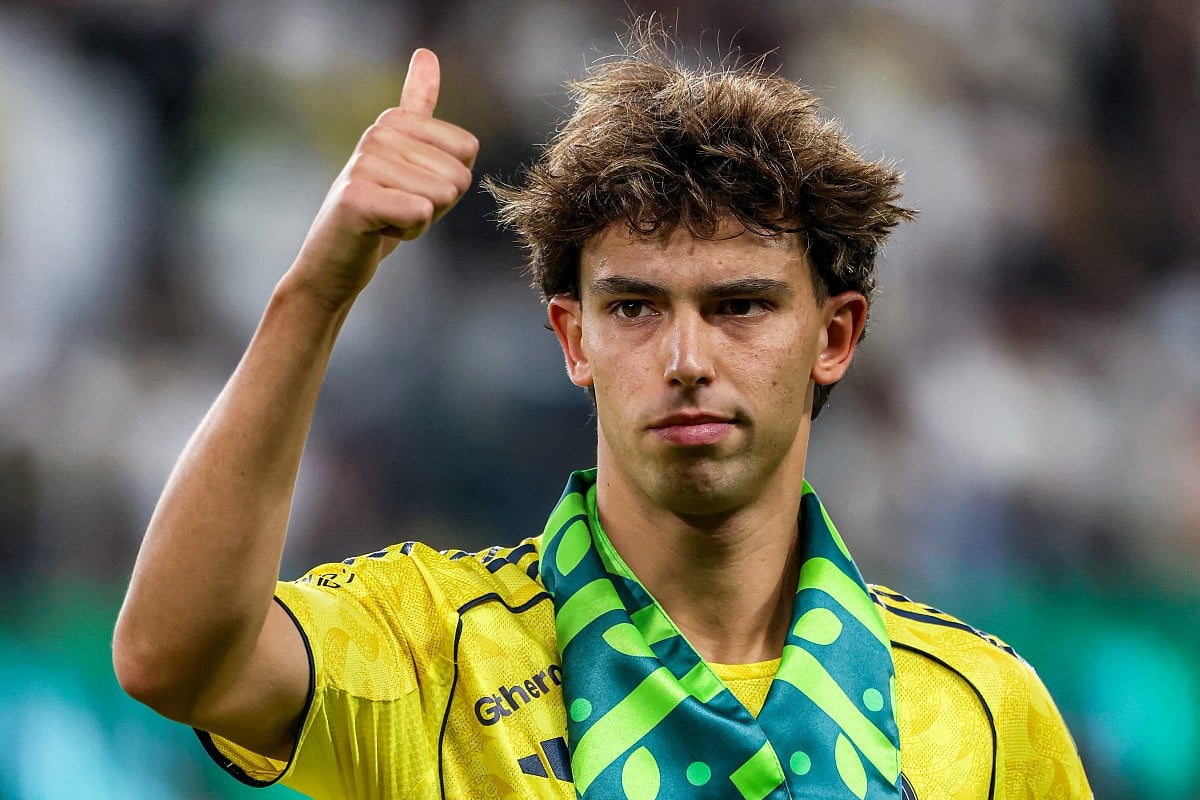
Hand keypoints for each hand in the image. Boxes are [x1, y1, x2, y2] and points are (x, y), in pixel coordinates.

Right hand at [287, 49, 478, 308]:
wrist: (335, 260)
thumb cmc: (381, 212)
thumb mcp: (408, 158)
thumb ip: (417, 107)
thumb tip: (426, 52)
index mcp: (394, 120)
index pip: (467, 149)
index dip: (450, 183)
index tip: (414, 189)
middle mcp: (376, 133)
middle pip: (458, 176)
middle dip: (437, 205)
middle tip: (398, 209)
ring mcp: (363, 163)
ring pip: (441, 197)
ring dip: (420, 221)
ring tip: (386, 218)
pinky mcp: (355, 198)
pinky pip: (420, 211)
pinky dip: (408, 231)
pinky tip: (379, 230)